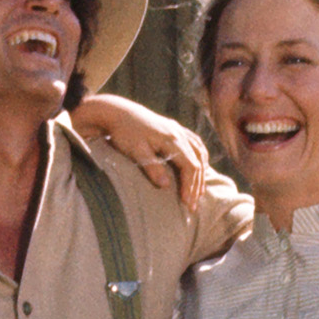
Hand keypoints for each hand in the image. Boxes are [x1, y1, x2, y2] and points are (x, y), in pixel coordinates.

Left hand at [74, 93, 207, 215]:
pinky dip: (200, 157)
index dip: (190, 186)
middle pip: (197, 161)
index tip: (186, 203)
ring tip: (199, 191)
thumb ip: (151, 168)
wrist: (117, 111)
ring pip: (199, 152)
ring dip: (201, 172)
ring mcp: (177, 129)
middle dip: (196, 185)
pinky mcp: (173, 128)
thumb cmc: (124, 133)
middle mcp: (179, 133)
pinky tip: (199, 167)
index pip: (190, 166)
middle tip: (192, 206)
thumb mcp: (136, 152)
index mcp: (172, 139)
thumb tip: (166, 186)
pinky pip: (195, 143)